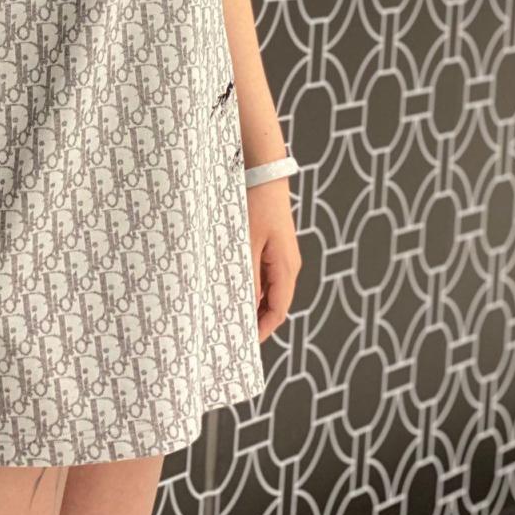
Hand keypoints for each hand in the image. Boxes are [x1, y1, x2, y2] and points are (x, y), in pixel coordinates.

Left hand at [246, 178, 300, 340]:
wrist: (263, 171)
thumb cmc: (255, 206)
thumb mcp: (246, 245)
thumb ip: (247, 279)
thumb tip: (246, 309)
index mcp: (286, 268)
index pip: (278, 311)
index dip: (262, 330)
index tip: (242, 344)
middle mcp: (287, 265)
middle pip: (273, 302)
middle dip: (254, 318)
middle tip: (230, 330)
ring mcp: (280, 254)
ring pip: (267, 288)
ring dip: (250, 300)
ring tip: (226, 309)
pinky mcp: (272, 244)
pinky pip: (262, 272)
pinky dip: (249, 283)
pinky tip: (230, 283)